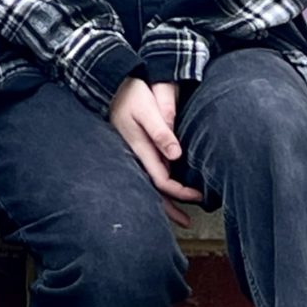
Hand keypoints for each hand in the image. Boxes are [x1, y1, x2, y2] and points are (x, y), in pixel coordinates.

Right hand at [108, 76, 201, 225]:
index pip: (162, 180)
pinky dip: (156, 186)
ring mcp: (131, 153)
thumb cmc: (129, 94)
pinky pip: (144, 174)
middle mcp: (134, 155)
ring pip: (147, 185)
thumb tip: (176, 155)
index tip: (198, 196)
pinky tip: (161, 189)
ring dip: (163, 201)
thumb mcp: (146, 109)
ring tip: (177, 216)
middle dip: (170, 208)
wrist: (108, 84)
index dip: (180, 192)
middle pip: (153, 190)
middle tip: (187, 222)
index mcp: (139, 149)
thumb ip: (161, 132)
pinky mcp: (130, 148)